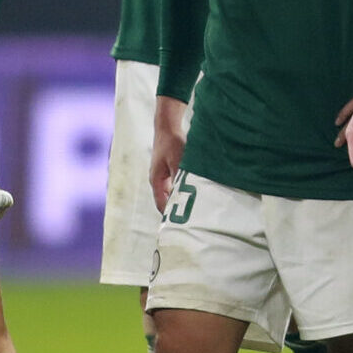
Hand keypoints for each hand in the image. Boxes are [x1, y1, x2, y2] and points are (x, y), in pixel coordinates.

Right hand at [150, 96, 187, 210]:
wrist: (168, 126)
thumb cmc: (171, 143)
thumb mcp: (178, 161)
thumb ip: (180, 178)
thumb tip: (185, 193)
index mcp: (156, 181)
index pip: (162, 205)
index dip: (170, 216)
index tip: (182, 227)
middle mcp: (158, 180)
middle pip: (167, 201)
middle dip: (178, 209)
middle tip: (193, 221)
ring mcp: (164, 175)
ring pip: (173, 193)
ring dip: (182, 199)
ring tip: (196, 209)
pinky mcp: (170, 170)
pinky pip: (176, 185)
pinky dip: (184, 189)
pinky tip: (196, 192)